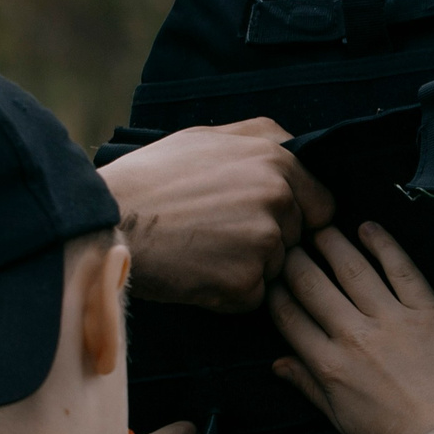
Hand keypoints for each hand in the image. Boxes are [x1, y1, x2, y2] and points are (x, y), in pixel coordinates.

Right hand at [101, 120, 336, 312]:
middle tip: (219, 235)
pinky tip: (196, 272)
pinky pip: (253, 297)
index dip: (297, 217)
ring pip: (276, 269)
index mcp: (276, 161)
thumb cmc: (153, 177)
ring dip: (248, 268)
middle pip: (297, 239)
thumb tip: (295, 144)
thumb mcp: (207, 137)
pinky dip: (228, 293)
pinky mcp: (245, 282)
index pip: (323, 205)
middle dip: (270, 243)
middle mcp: (278, 199)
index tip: (264, 221)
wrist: (110, 221)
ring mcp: (264, 243)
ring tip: (201, 251)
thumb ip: (260, 137)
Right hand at [268, 224, 433, 433]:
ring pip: (352, 268)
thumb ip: (307, 386)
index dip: (274, 291)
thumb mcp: (339, 420)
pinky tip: (367, 227)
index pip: (289, 317)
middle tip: (286, 240)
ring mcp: (392, 319)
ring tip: (320, 226)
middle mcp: (354, 336)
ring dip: (331, 242)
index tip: (269, 274)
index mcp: (328, 365)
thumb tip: (277, 364)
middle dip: (294, 258)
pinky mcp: (427, 310)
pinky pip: (401, 268)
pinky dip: (382, 244)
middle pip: (313, 284)